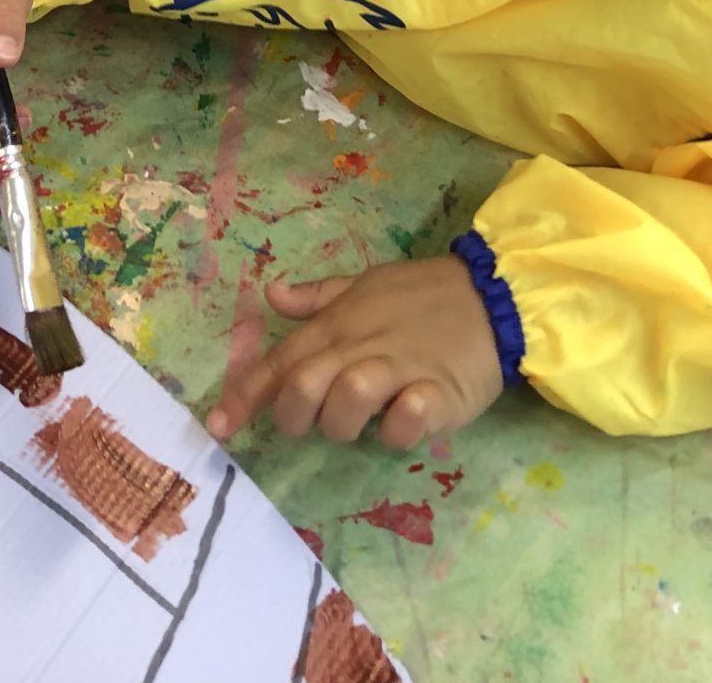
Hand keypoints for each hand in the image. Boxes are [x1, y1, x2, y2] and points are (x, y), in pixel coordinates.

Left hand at [206, 258, 504, 447]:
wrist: (494, 294)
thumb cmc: (422, 294)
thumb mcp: (365, 284)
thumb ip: (317, 298)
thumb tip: (270, 295)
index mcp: (339, 323)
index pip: (280, 361)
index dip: (245, 395)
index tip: (217, 426)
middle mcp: (361, 346)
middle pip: (305, 384)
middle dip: (293, 413)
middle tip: (308, 422)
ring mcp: (401, 369)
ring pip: (348, 398)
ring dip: (343, 421)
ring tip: (361, 420)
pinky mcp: (439, 394)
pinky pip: (406, 418)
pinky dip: (397, 427)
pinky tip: (404, 419)